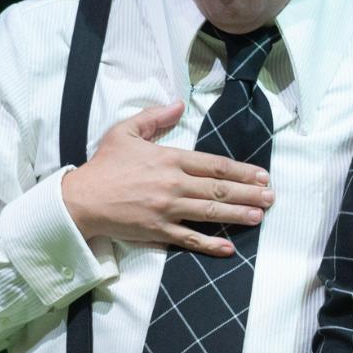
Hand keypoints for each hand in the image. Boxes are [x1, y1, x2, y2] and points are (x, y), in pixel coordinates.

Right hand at [59, 102, 274, 256]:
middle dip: (249, 193)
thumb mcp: (126, 131)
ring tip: (260, 216)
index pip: (214, 165)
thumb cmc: (104, 165)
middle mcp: (173, 184)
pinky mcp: (158, 230)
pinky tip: (228, 248)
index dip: (242, 171)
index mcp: (170, 159)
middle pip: (219, 189)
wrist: (80, 198)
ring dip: (238, 215)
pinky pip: (189, 239)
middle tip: (271, 197)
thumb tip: (179, 104)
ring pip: (210, 212)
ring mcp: (167, 209)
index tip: (261, 175)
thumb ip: (155, 118)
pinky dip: (210, 244)